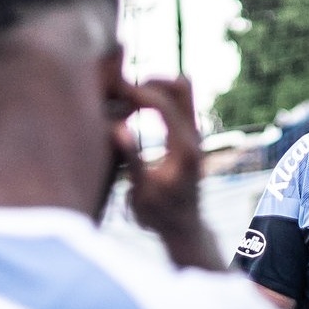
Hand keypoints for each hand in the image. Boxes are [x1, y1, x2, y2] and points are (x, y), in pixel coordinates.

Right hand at [112, 77, 216, 266]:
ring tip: (125, 97)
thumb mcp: (141, 192)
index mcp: (184, 148)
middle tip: (123, 90)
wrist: (184, 228)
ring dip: (154, 87)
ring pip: (182, 91)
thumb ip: (131, 159)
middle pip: (182, 86)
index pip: (164, 104)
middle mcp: (194, 136)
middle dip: (151, 80)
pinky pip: (177, 103)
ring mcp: (194, 134)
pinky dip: (156, 97)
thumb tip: (117, 127)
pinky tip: (132, 108)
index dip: (137, 93)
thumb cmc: (160, 216)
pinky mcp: (188, 136)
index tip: (113, 93)